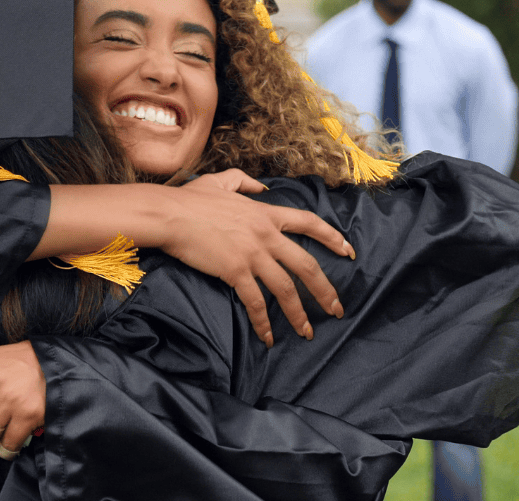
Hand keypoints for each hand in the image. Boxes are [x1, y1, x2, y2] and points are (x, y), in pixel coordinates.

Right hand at [163, 169, 352, 346]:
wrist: (170, 215)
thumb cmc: (190, 199)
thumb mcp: (222, 181)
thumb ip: (245, 182)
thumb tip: (262, 186)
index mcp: (266, 213)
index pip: (309, 223)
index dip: (332, 238)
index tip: (349, 252)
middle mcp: (266, 235)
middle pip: (306, 265)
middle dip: (325, 290)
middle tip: (336, 309)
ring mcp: (252, 254)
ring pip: (285, 288)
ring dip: (298, 313)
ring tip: (307, 332)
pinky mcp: (235, 271)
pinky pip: (255, 302)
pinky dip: (263, 322)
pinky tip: (268, 337)